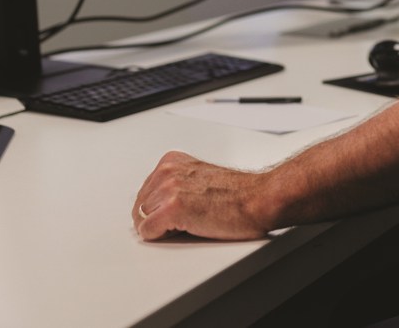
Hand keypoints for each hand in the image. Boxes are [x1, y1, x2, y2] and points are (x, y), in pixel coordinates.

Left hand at [132, 150, 275, 240]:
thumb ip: (174, 183)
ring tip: (191, 220)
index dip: (160, 208)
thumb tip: (153, 204)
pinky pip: (148, 232)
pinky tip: (188, 227)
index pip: (143, 193)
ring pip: (141, 220)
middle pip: (139, 207)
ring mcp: (170, 188)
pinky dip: (164, 236)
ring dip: (163, 227)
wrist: (259, 199)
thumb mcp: (198, 176)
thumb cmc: (237, 194)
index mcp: (172, 161)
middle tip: (189, 216)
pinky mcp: (173, 208)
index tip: (182, 208)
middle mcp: (168, 171)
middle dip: (158, 217)